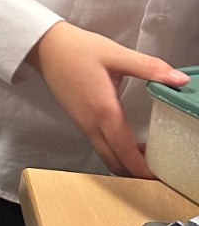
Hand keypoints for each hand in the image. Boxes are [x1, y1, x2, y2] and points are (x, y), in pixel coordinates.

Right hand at [25, 21, 187, 177]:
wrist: (45, 48)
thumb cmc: (77, 49)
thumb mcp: (116, 55)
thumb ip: (149, 67)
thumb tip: (178, 79)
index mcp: (103, 110)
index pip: (124, 149)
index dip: (141, 168)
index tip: (157, 177)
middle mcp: (90, 122)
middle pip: (113, 160)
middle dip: (134, 173)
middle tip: (157, 174)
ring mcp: (83, 123)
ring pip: (105, 154)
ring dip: (125, 163)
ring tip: (147, 160)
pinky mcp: (79, 120)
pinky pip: (98, 145)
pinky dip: (114, 153)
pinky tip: (128, 143)